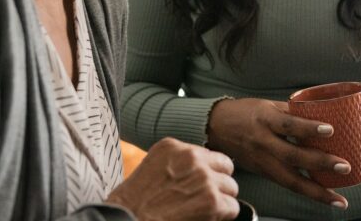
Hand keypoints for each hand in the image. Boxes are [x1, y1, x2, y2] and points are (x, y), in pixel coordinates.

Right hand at [105, 137, 238, 220]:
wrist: (127, 220)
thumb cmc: (132, 203)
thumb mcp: (151, 168)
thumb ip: (176, 163)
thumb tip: (201, 171)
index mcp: (173, 146)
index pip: (208, 155)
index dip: (207, 172)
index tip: (199, 184)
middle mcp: (191, 157)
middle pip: (225, 167)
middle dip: (217, 184)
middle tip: (203, 199)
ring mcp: (204, 179)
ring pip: (231, 188)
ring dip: (220, 201)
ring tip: (201, 211)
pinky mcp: (212, 201)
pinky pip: (233, 208)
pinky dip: (223, 217)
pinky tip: (205, 220)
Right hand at [206, 98, 349, 208]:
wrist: (216, 128)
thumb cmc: (246, 112)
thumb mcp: (268, 106)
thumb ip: (293, 112)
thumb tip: (323, 113)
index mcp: (265, 120)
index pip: (288, 125)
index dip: (309, 128)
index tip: (330, 130)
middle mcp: (263, 142)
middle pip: (292, 156)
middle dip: (319, 163)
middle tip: (344, 166)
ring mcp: (262, 161)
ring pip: (290, 181)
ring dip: (317, 192)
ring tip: (339, 200)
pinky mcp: (263, 173)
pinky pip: (287, 184)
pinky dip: (307, 191)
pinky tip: (324, 197)